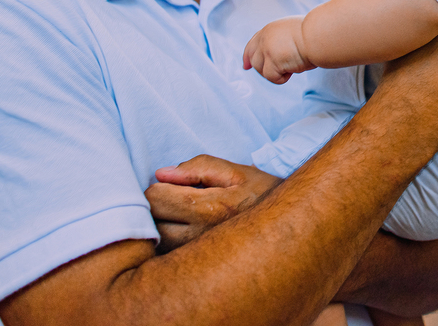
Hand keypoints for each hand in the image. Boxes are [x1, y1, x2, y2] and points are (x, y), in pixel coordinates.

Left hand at [145, 155, 280, 251]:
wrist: (286, 230)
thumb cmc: (260, 195)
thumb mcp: (236, 172)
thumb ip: (198, 167)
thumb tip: (162, 174)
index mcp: (210, 208)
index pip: (156, 198)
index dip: (157, 187)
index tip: (169, 185)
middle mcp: (200, 237)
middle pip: (150, 222)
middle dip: (153, 208)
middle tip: (169, 200)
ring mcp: (197, 257)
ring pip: (155, 243)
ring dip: (158, 227)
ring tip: (175, 216)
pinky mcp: (196, 269)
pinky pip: (166, 258)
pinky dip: (166, 244)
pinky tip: (181, 233)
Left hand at [244, 17, 313, 82]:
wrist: (319, 35)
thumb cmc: (315, 34)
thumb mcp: (293, 32)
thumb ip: (281, 40)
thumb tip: (281, 54)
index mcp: (270, 29)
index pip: (253, 44)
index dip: (248, 56)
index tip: (245, 66)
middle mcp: (265, 38)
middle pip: (254, 59)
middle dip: (263, 69)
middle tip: (279, 72)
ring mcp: (267, 49)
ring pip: (261, 70)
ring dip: (276, 72)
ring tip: (293, 65)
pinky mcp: (272, 61)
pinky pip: (271, 77)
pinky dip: (282, 78)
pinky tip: (293, 70)